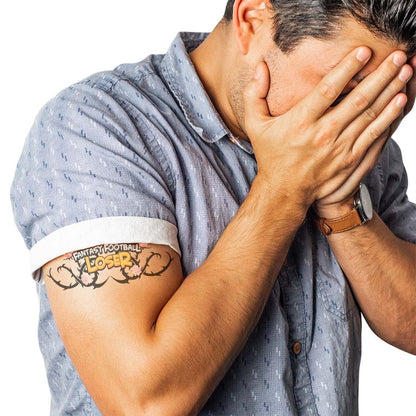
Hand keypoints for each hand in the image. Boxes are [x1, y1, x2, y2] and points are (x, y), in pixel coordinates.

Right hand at [243, 47, 412, 212]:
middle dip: (380, 75)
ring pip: (370, 116)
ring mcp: (339, 149)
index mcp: (300, 121)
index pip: (328, 89)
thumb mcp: (255, 125)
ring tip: (405, 72)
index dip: (348, 68)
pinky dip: (389, 118)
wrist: (284, 191)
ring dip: (390, 92)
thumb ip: (254, 95)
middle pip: (358, 100)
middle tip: (396, 56)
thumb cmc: (271, 155)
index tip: (364, 51)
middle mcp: (322, 134)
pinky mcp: (350, 161)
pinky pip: (374, 136)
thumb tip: (260, 67)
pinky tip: (400, 102)